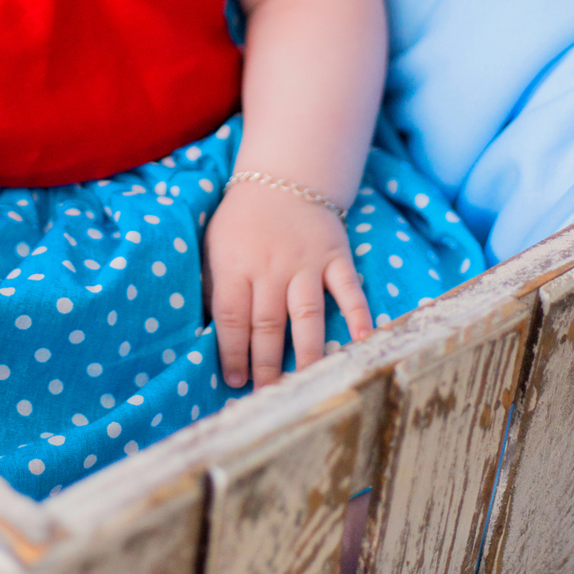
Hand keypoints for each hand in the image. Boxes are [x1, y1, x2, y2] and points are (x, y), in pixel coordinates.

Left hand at [204, 182, 371, 388]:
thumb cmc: (242, 220)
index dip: (232, 352)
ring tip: (307, 383)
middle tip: (268, 395)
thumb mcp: (215, 245)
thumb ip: (215, 285)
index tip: (234, 380)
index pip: (233, 318)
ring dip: (307, 351)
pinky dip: (358, 314)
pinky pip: (348, 289)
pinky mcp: (335, 257)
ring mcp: (306, 263)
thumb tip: (210, 331)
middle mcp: (272, 268)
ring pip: (306, 314)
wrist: (283, 177)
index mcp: (236, 266)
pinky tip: (363, 340)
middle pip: (268, 323)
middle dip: (267, 363)